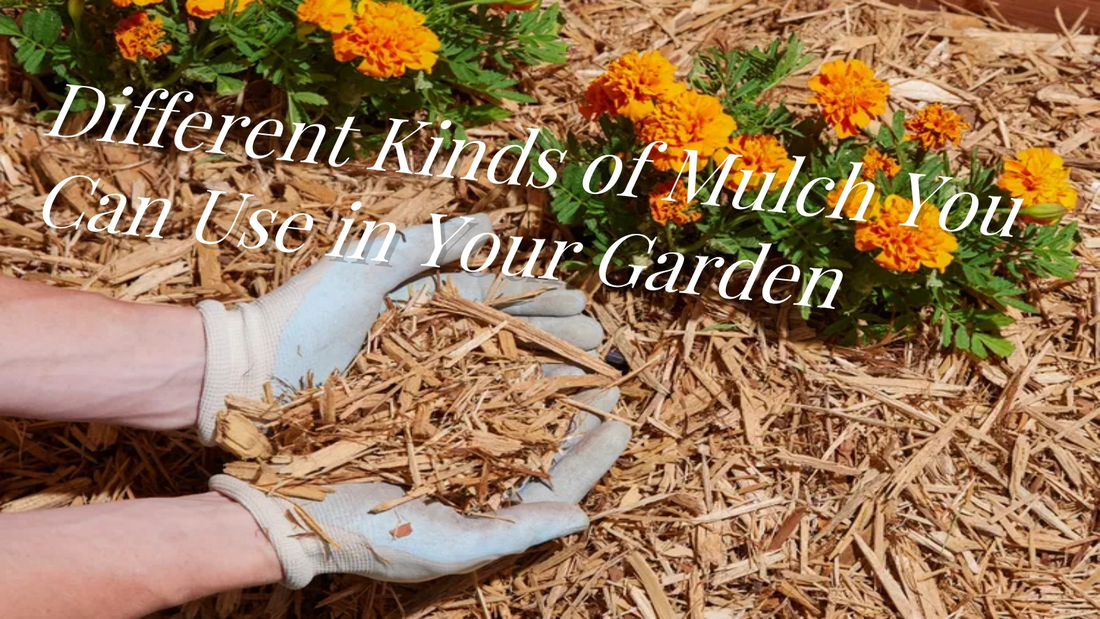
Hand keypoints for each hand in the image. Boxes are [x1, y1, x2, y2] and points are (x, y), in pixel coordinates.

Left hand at [195, 214, 601, 444]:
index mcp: (420, 305)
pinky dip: (503, 422)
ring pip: (492, 381)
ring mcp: (417, 387)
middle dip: (554, 340)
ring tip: (587, 384)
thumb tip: (488, 224)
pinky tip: (539, 427)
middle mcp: (426, 346)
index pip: (493, 298)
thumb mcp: (364, 265)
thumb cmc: (301, 314)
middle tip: (601, 345)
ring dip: (540, 381)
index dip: (538, 300)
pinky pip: (462, 421)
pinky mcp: (404, 425)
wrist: (246, 377)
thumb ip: (425, 244)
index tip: (581, 303)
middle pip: (504, 341)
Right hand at [210, 370, 628, 586]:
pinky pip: (461, 360)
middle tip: (611, 368)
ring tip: (577, 332)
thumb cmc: (362, 537)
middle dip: (575, 397)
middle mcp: (468, 457)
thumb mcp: (444, 545)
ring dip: (543, 359)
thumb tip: (584, 517)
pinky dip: (491, 338)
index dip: (592, 453)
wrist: (279, 500)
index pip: (551, 476)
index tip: (623, 423)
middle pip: (537, 424)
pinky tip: (515, 321)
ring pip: (507, 386)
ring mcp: (441, 420)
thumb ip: (515, 531)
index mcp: (482, 499)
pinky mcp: (410, 388)